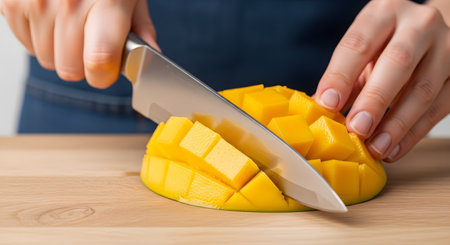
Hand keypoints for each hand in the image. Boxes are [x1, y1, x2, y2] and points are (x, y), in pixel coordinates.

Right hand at [0, 0, 158, 87]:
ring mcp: (36, 2)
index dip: (104, 75)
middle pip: (70, 69)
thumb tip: (151, 57)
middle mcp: (67, 2)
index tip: (107, 70)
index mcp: (106, 2)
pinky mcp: (13, 3)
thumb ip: (141, 28)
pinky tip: (53, 19)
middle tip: (91, 43)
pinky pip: (28, 45)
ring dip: (61, 52)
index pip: (99, 61)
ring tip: (72, 26)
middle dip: (83, 65)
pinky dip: (41, 39)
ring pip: (47, 60)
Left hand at [314, 0, 449, 161]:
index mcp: (385, 12)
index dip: (341, 75)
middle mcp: (419, 24)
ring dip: (396, 125)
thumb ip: (345, 76)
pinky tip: (394, 149)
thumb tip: (319, 110)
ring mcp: (446, 48)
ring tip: (375, 147)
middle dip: (374, 100)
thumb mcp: (364, 49)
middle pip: (397, 63)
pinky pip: (439, 108)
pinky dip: (414, 133)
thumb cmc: (388, 42)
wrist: (429, 31)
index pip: (359, 43)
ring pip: (423, 90)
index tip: (327, 104)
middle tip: (356, 128)